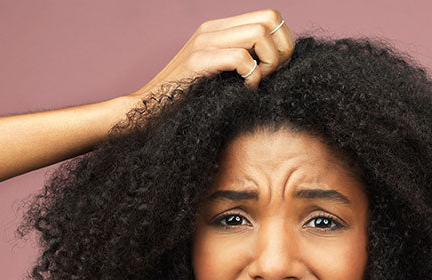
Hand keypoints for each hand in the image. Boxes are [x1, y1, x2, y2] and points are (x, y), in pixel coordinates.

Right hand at [130, 8, 293, 95]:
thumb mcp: (220, 74)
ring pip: (259, 34)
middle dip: (282, 50)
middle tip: (271, 75)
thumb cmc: (188, 100)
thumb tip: (281, 62)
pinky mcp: (198, 61)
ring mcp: (204, 43)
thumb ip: (244, 61)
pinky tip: (244, 90)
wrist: (147, 111)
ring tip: (256, 82)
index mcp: (219, 29)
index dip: (283, 41)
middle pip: (270, 19)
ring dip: (269, 62)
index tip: (277, 68)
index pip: (269, 16)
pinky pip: (241, 58)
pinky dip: (252, 77)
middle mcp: (212, 30)